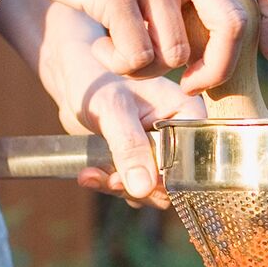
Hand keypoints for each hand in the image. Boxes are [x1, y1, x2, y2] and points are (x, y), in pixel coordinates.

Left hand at [38, 7, 205, 207]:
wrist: (74, 78)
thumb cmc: (96, 78)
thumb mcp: (113, 109)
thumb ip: (129, 146)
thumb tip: (144, 189)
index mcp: (187, 113)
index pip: (193, 160)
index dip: (168, 178)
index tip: (138, 184)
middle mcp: (180, 134)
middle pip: (175, 181)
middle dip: (141, 188)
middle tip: (110, 180)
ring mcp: (160, 151)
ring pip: (152, 189)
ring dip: (122, 188)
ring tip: (91, 175)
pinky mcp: (140, 162)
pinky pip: (134, 187)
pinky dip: (110, 185)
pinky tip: (88, 175)